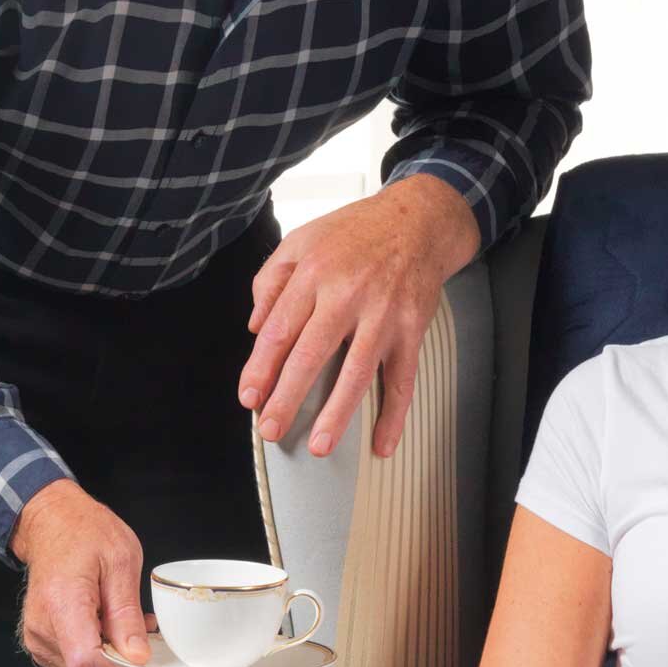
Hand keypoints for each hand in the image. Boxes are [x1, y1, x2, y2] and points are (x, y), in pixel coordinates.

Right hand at [12, 479, 156, 666]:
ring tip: (130, 625)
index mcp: (62, 603)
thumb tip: (137, 656)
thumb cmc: (85, 533)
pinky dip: (98, 651)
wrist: (52, 522)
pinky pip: (73, 660)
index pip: (87, 662)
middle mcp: (42, 625)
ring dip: (113, 658)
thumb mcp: (121, 562)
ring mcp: (37, 634)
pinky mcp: (40, 639)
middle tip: (148, 641)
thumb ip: (126, 614)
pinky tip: (111, 628)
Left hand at [238, 176, 480, 460]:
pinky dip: (394, 414)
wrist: (417, 221)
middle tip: (271, 428)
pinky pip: (402, 378)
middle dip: (288, 397)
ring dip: (337, 414)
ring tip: (319, 445)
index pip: (280, 329)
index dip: (261, 367)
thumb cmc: (356, 233)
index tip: (250, 395)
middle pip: (311, 355)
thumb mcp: (302, 240)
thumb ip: (271, 279)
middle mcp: (348, 295)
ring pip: (357, 372)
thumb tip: (256, 326)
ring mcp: (383, 315)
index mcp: (315, 273)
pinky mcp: (412, 330)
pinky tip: (382, 442)